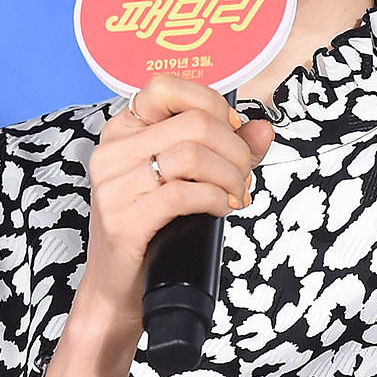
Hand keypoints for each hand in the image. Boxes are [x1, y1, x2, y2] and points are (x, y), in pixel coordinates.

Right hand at [73, 75, 273, 337]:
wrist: (118, 291)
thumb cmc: (154, 229)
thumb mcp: (186, 180)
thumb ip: (226, 150)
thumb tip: (264, 129)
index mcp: (123, 130)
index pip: (167, 86)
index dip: (211, 104)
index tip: (231, 132)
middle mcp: (112, 150)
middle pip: (194, 123)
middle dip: (235, 150)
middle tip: (244, 176)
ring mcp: (113, 185)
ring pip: (193, 155)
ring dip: (230, 176)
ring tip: (236, 195)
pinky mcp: (123, 219)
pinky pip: (184, 193)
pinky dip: (215, 199)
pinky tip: (220, 209)